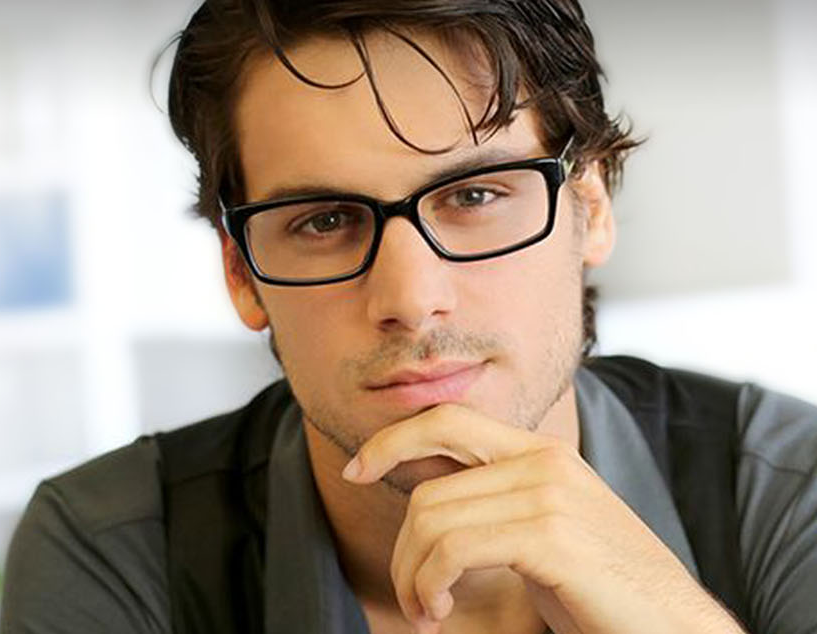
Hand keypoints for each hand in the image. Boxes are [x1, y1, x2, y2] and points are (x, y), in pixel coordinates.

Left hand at [342, 404, 741, 633]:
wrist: (675, 627)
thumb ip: (497, 505)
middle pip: (427, 491)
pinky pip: (452, 549)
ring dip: (413, 578)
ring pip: (431, 522)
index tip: (357, 470)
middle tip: (414, 599)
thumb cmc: (604, 591)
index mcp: (542, 455)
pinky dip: (429, 584)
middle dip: (402, 551)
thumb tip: (429, 508)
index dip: (391, 440)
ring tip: (428, 612)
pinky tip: (440, 610)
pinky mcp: (550, 535)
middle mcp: (545, 463)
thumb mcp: (544, 532)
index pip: (447, 420)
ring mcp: (549, 494)